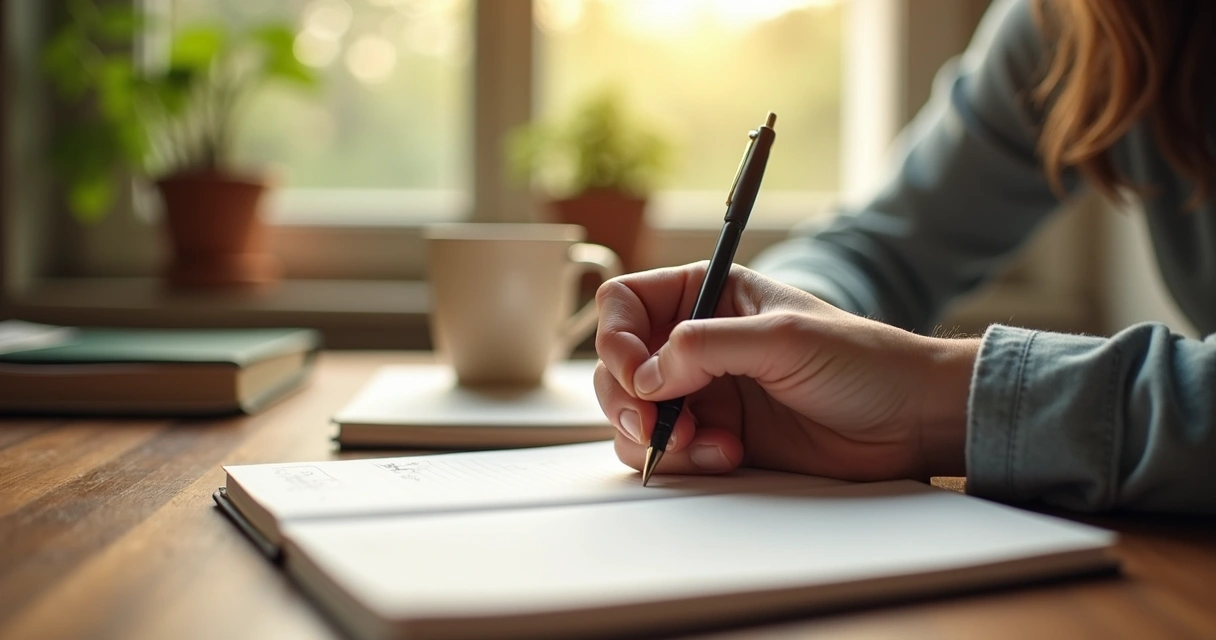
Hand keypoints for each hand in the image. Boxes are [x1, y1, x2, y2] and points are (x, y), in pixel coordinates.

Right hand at [593, 263, 977, 480]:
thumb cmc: (864, 361)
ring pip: (635, 415)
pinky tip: (729, 454)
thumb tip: (645, 376)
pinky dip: (684, 460)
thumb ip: (706, 347)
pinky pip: (669, 452)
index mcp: (709, 294)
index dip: (616, 338)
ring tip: (706, 441)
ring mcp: (705, 392)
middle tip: (655, 423)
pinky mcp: (718, 437)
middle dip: (628, 398)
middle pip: (619, 367)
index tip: (634, 373)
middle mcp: (698, 342)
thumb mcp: (783, 338)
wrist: (909, 421)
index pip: (625, 303)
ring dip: (657, 435)